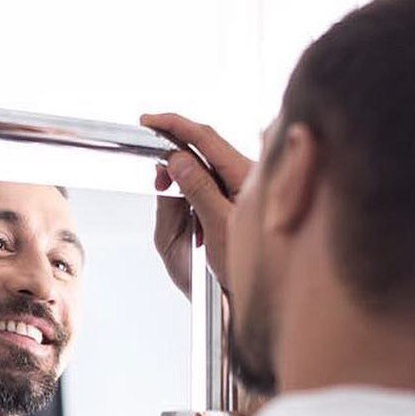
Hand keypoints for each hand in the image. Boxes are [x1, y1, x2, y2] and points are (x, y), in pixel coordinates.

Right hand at [141, 113, 253, 297]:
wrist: (264, 294)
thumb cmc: (250, 268)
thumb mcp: (220, 227)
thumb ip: (199, 189)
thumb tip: (179, 159)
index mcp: (247, 175)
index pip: (206, 138)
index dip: (176, 125)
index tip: (150, 121)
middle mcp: (248, 176)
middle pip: (205, 149)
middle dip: (175, 153)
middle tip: (154, 166)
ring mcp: (244, 188)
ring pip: (205, 168)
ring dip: (182, 177)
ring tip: (168, 192)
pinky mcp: (238, 201)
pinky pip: (209, 185)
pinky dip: (191, 192)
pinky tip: (187, 209)